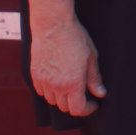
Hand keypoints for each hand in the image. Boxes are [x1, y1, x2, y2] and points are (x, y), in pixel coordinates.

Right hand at [26, 0, 105, 115]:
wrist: (53, 24)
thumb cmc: (74, 37)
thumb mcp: (91, 57)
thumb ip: (94, 78)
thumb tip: (100, 93)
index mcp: (73, 83)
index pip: (78, 109)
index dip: (88, 109)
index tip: (93, 103)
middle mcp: (57, 86)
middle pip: (65, 107)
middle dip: (75, 103)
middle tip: (82, 92)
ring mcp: (44, 81)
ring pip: (52, 101)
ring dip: (61, 98)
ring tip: (69, 85)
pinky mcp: (35, 75)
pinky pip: (41, 91)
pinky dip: (49, 91)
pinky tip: (56, 80)